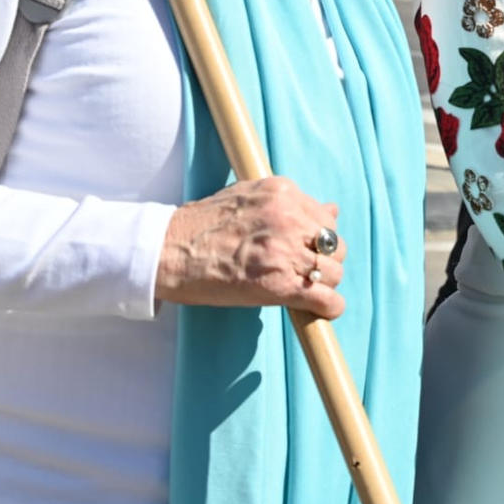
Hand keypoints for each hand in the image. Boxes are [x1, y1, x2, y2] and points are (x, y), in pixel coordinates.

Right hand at [155, 176, 347, 319]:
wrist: (168, 251)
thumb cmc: (202, 226)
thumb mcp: (248, 197)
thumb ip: (291, 203)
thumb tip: (332, 209)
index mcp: (283, 193)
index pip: (326, 219)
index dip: (318, 239)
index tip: (306, 251)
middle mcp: (289, 217)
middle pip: (335, 245)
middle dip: (324, 261)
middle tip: (304, 272)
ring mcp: (286, 250)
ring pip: (334, 273)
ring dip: (324, 284)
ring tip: (304, 290)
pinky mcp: (279, 284)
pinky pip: (325, 299)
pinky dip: (328, 308)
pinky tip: (319, 310)